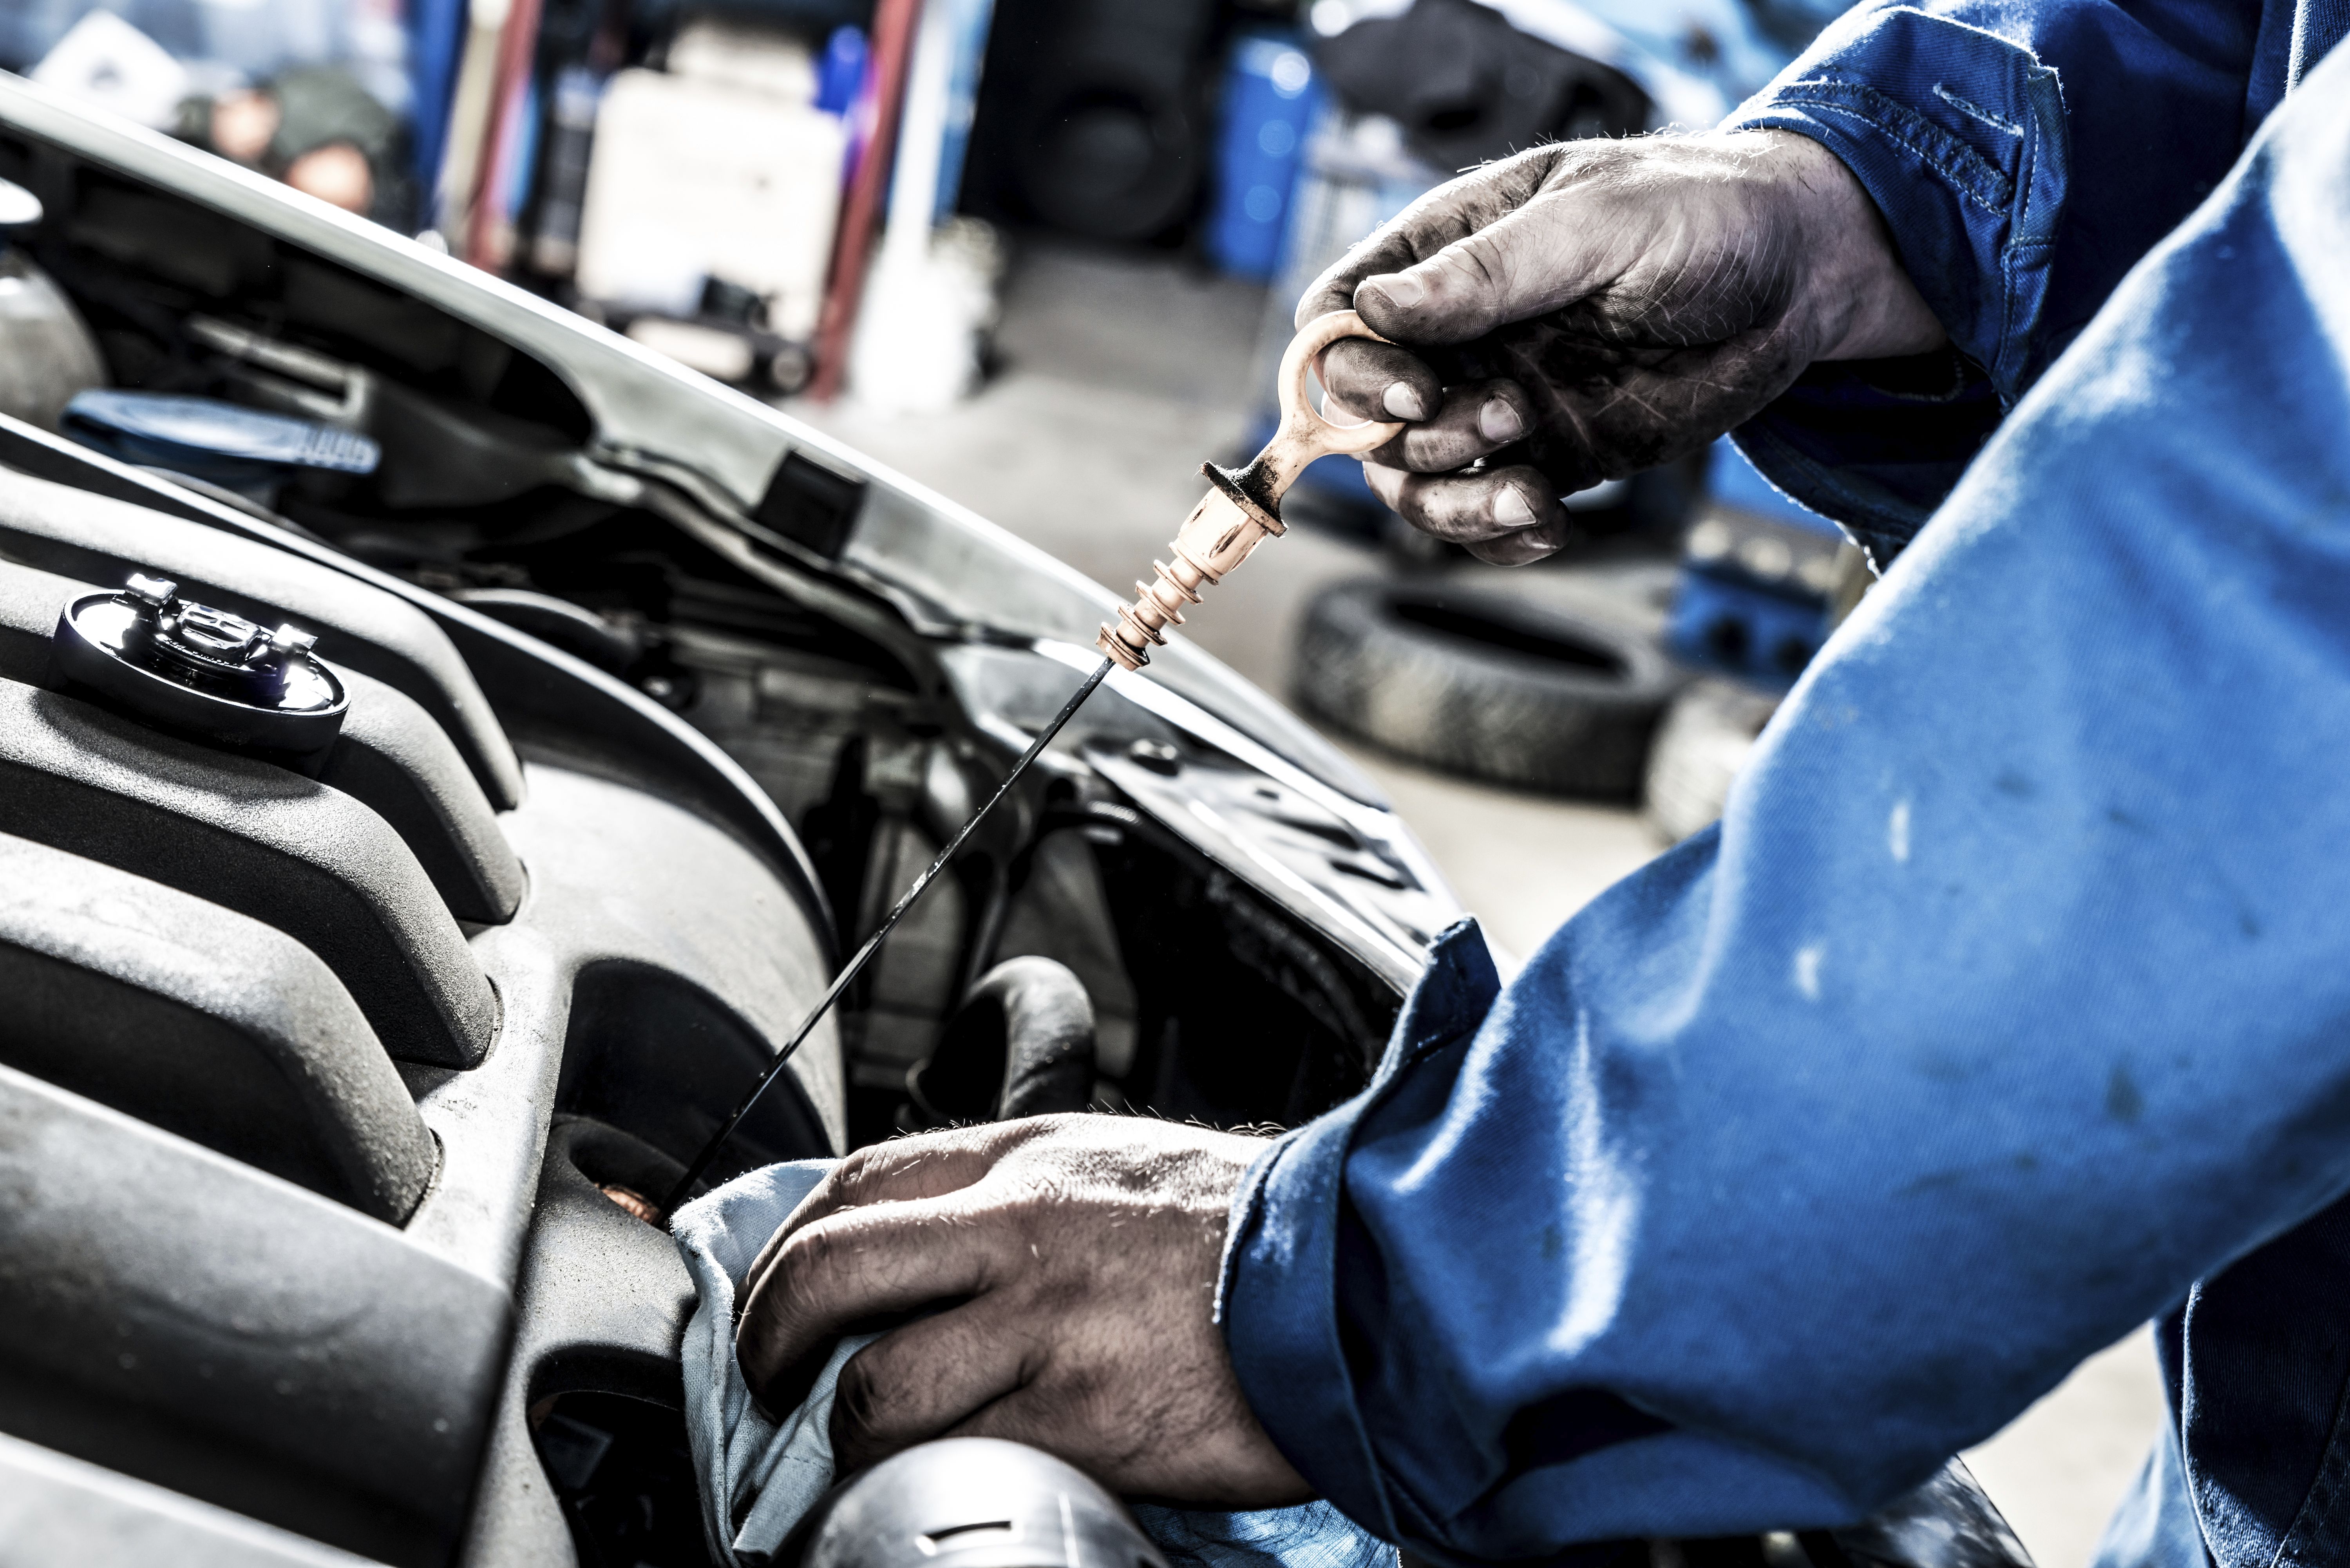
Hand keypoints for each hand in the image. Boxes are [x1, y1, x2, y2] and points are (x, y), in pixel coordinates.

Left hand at [733, 1116, 1311, 1506]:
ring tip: (850, 1451)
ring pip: (875, 1384)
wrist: (1360, 1278)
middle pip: (829, 1271)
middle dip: (768, 1337)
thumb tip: (935, 1249)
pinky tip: (932, 1477)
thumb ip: (1021, 1196)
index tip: (775, 1293)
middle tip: (766, 1381)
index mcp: (1028, 1156)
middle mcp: (1020, 1224)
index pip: (856, 1181)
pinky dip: (922, 1474)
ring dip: (840, 1430)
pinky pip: (955, 1451)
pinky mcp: (1081, 1412)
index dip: (788, 1244)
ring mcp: (1045, 1320)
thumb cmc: (1247, 1229)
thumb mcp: (1116, 1168)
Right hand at [1305, 130, 1945, 563]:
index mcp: (1450, 250)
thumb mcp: (1599, 221)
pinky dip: (1502, 538)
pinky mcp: (1551, 453)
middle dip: (1419, 443)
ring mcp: (1500, 397)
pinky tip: (1547, 527)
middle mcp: (1460, 331)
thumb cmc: (1709, 213)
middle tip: (1506, 423)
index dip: (1355, 369)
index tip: (1420, 394)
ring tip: (1530, 495)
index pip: (1340, 315)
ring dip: (1456, 505)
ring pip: (1418, 480)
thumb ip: (1490, 269)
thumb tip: (1379, 307)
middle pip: (1367, 417)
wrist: (1808, 275)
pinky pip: (1488, 515)